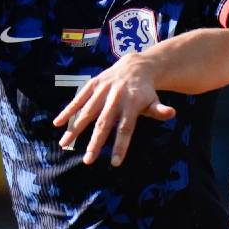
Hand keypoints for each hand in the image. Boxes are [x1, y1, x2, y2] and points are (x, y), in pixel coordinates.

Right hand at [52, 54, 175, 164]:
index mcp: (132, 104)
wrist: (136, 66)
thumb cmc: (144, 91)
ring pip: (87, 112)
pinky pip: (78, 99)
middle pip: (104, 124)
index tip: (115, 162)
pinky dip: (68, 111)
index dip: (121, 145)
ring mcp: (102, 91)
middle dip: (95, 143)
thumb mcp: (154, 100)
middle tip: (88, 160)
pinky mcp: (92, 85)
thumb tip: (172, 113)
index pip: (126, 129)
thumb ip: (159, 110)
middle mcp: (116, 98)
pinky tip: (57, 123)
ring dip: (75, 129)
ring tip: (64, 144)